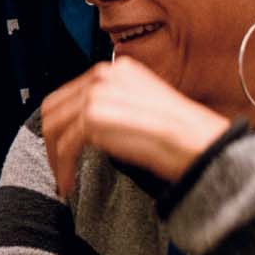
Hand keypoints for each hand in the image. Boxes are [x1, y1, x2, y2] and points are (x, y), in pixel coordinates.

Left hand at [41, 57, 228, 197]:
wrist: (203, 144)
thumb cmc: (184, 136)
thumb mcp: (144, 109)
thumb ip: (114, 108)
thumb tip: (84, 128)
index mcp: (117, 69)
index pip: (71, 94)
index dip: (61, 125)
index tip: (62, 149)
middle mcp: (104, 75)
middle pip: (55, 108)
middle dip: (51, 143)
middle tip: (58, 168)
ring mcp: (98, 93)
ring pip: (55, 127)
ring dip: (56, 159)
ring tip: (63, 182)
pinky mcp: (95, 117)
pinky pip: (66, 146)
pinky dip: (63, 168)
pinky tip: (69, 186)